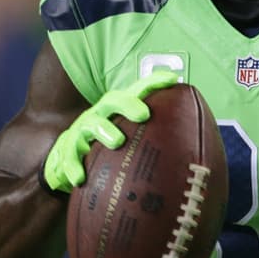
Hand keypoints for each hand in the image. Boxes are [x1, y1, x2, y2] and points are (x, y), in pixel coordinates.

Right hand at [40, 70, 178, 192]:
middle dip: (128, 104)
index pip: (136, 91)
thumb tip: (195, 154)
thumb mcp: (128, 139)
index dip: (153, 83)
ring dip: (104, 130)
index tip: (173, 79)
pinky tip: (80, 178)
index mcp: (117, 112)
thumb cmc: (104, 148)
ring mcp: (81, 132)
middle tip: (144, 114)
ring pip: (91, 125)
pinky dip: (73, 167)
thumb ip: (152, 141)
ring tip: (117, 141)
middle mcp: (99, 116)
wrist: (63, 160)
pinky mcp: (66, 151)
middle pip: (112, 101)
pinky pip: (68, 158)